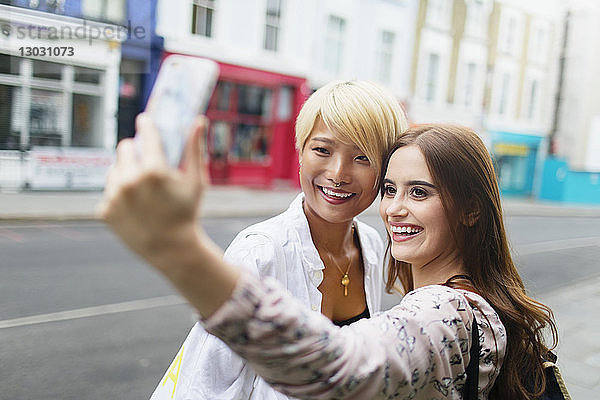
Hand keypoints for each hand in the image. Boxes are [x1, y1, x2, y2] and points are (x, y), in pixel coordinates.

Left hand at [97, 113, 208, 263]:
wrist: (171, 249)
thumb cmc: (187, 213)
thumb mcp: (196, 181)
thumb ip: (194, 149)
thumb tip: (198, 120)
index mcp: (153, 170)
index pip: (145, 134)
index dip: (146, 125)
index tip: (145, 120)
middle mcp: (130, 180)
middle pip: (124, 148)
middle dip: (134, 151)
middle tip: (145, 162)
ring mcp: (114, 196)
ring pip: (114, 170)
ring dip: (125, 173)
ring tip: (141, 189)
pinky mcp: (104, 210)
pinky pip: (109, 192)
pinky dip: (119, 196)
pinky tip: (135, 207)